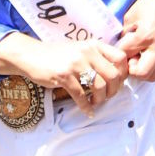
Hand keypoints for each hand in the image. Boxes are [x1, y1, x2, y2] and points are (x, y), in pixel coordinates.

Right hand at [0, 31, 129, 113]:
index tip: (118, 83)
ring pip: (99, 86)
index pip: (120, 57)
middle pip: (113, 74)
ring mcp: (75, 63)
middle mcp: (87, 52)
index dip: (123, 73)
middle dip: (113, 90)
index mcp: (94, 45)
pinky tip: (87, 111)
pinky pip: (80, 95)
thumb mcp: (79, 49)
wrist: (31, 55)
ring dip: (100, 99)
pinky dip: (86, 106)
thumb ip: (95, 57)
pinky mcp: (64, 75)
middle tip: (107, 97)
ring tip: (95, 103)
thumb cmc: (56, 55)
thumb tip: (114, 76)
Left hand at [119, 0, 154, 80]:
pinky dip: (151, 69)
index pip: (124, 55)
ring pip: (152, 76)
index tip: (115, 49)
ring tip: (137, 58)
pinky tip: (145, 58)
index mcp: (145, 36)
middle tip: (127, 57)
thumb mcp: (131, 16)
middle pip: (141, 74)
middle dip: (130, 69)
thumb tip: (118, 50)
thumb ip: (124, 36)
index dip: (117, 54)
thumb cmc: (151, 3)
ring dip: (141, 72)